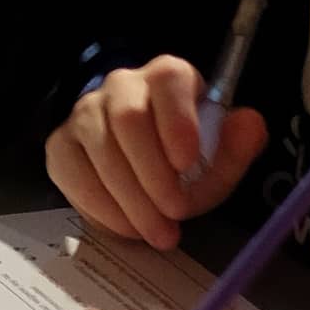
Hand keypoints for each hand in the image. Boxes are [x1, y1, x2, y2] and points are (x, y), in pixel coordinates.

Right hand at [46, 55, 268, 250]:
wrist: (143, 169)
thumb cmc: (186, 161)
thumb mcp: (221, 159)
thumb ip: (239, 146)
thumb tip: (249, 122)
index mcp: (167, 77)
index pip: (168, 81)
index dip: (176, 120)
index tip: (187, 163)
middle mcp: (121, 85)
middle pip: (127, 118)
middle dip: (152, 174)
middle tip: (174, 214)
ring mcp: (84, 112)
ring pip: (100, 147)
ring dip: (130, 198)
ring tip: (157, 231)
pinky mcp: (60, 145)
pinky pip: (72, 173)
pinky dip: (101, 207)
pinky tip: (127, 226)